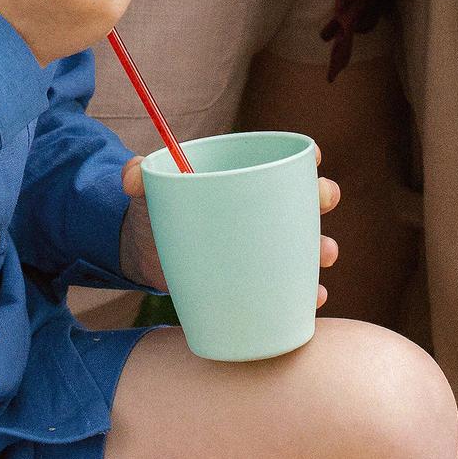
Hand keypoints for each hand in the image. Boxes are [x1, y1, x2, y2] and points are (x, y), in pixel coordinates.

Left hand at [118, 147, 340, 306]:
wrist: (148, 254)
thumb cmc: (158, 211)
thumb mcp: (149, 191)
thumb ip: (137, 175)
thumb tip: (133, 175)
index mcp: (243, 180)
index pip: (282, 163)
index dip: (305, 160)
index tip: (314, 162)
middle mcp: (263, 210)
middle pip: (305, 198)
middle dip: (322, 197)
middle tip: (322, 204)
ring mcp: (265, 246)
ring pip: (306, 243)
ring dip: (322, 248)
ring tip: (324, 255)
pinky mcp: (259, 279)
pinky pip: (292, 285)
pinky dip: (307, 292)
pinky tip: (314, 298)